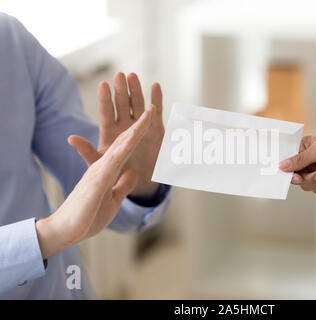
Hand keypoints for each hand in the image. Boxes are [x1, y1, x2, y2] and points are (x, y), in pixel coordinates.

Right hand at [36, 110, 153, 258]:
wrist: (67, 228)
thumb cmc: (87, 215)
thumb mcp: (112, 197)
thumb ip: (123, 183)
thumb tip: (134, 173)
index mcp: (108, 167)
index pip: (125, 143)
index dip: (137, 128)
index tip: (149, 114)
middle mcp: (105, 163)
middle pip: (124, 134)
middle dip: (134, 113)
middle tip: (137, 88)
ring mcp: (102, 167)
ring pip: (124, 140)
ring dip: (137, 122)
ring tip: (148, 105)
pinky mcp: (100, 176)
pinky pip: (117, 156)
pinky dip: (128, 142)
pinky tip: (139, 131)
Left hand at [69, 72, 164, 197]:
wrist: (139, 183)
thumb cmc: (117, 174)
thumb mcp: (100, 164)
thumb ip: (87, 152)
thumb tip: (70, 138)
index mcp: (110, 132)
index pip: (107, 113)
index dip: (105, 99)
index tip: (103, 85)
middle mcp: (125, 125)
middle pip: (122, 104)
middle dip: (120, 90)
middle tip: (119, 75)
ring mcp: (141, 126)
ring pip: (137, 104)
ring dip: (135, 90)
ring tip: (133, 76)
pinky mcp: (155, 129)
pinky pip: (157, 112)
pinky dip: (157, 99)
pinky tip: (155, 86)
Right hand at [279, 131, 315, 193]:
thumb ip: (300, 159)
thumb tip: (281, 166)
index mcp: (302, 147)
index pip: (287, 161)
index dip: (288, 171)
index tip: (296, 176)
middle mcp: (307, 159)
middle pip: (296, 176)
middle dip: (307, 178)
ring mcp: (315, 169)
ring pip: (306, 185)